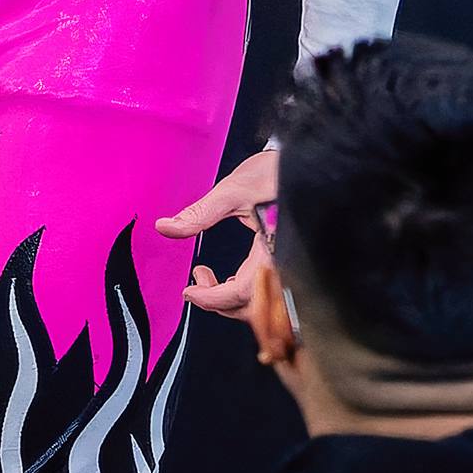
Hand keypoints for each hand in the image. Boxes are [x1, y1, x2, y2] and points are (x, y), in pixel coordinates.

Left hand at [156, 142, 278, 317]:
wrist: (305, 164)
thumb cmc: (277, 172)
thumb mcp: (233, 191)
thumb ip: (199, 214)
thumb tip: (167, 227)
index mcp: (275, 251)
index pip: (242, 292)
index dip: (211, 298)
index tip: (189, 292)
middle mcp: (287, 264)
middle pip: (253, 309)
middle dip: (219, 302)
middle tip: (195, 285)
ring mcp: (291, 265)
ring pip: (263, 306)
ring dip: (232, 301)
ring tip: (208, 280)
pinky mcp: (290, 262)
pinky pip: (270, 293)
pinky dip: (247, 294)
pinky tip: (231, 280)